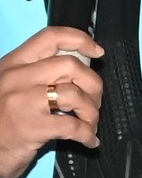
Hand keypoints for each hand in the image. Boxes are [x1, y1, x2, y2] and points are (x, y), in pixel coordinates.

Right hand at [0, 22, 102, 177]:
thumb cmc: (4, 118)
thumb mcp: (15, 86)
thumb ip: (42, 73)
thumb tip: (83, 68)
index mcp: (14, 64)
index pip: (50, 37)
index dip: (80, 40)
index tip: (97, 51)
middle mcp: (16, 78)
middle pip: (71, 66)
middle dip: (93, 84)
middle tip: (93, 100)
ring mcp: (23, 101)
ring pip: (75, 94)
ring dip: (92, 112)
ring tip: (89, 123)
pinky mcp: (32, 127)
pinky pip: (74, 126)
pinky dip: (88, 134)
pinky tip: (88, 140)